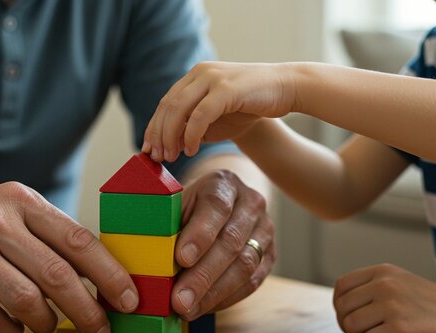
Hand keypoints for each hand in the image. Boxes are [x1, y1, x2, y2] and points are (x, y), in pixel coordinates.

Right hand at [0, 182, 136, 332]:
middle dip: (88, 310)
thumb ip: (50, 237)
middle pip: (57, 275)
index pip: (78, 239)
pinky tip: (14, 328)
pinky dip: (11, 332)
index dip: (109, 273)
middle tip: (102, 330)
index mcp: (22, 202)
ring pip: (26, 300)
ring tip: (48, 325)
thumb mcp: (12, 210)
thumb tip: (100, 278)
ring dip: (46, 323)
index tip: (129, 299)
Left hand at [142, 61, 296, 161]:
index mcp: (195, 76)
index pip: (165, 103)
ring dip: (171, 136)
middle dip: (159, 134)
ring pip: (179, 109)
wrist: (286, 89)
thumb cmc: (250, 106)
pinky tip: (191, 149)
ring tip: (171, 157)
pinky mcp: (226, 88)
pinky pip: (199, 115)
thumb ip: (193, 125)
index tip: (149, 150)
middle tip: (157, 158)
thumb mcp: (216, 117)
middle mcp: (200, 73)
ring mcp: (212, 78)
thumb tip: (169, 146)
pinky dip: (191, 134)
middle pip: (167, 106)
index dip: (154, 128)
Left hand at [172, 170, 275, 319]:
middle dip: (203, 274)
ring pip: (245, 265)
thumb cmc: (188, 208)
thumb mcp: (175, 205)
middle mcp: (250, 203)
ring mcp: (264, 229)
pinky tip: (203, 307)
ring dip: (214, 292)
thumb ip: (167, 225)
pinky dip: (225, 298)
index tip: (181, 258)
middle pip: (231, 241)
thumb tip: (150, 259)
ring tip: (188, 308)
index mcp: (223, 183)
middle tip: (179, 299)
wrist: (218, 206)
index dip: (200, 234)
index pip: (216, 207)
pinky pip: (252, 281)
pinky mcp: (270, 255)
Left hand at [333, 263, 435, 332]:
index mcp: (382, 271)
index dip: (341, 306)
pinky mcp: (401, 328)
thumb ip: (370, 286)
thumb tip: (339, 305)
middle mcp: (384, 284)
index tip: (354, 317)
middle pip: (342, 309)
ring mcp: (392, 305)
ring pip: (351, 326)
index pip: (341, 287)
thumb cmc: (429, 304)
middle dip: (349, 325)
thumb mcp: (398, 282)